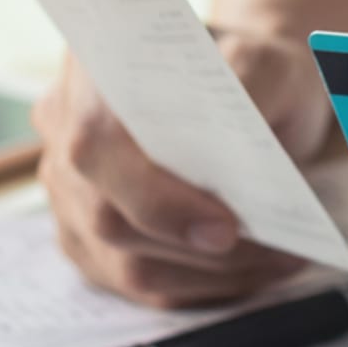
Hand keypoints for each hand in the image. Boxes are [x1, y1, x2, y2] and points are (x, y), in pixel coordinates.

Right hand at [33, 29, 329, 306]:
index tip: (225, 228)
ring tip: (282, 262)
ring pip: (123, 261)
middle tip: (276, 252)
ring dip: (210, 275)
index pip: (97, 146)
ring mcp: (70, 188)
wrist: (251, 86)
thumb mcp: (267, 61)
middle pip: (105, 218)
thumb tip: (236, 147)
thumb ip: (249, 87)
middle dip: (195, 250)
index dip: (154, 199)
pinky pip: (138, 280)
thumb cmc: (254, 70)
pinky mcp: (90, 236)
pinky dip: (201, 285)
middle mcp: (65, 129)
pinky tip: (255, 270)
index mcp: (95, 70)